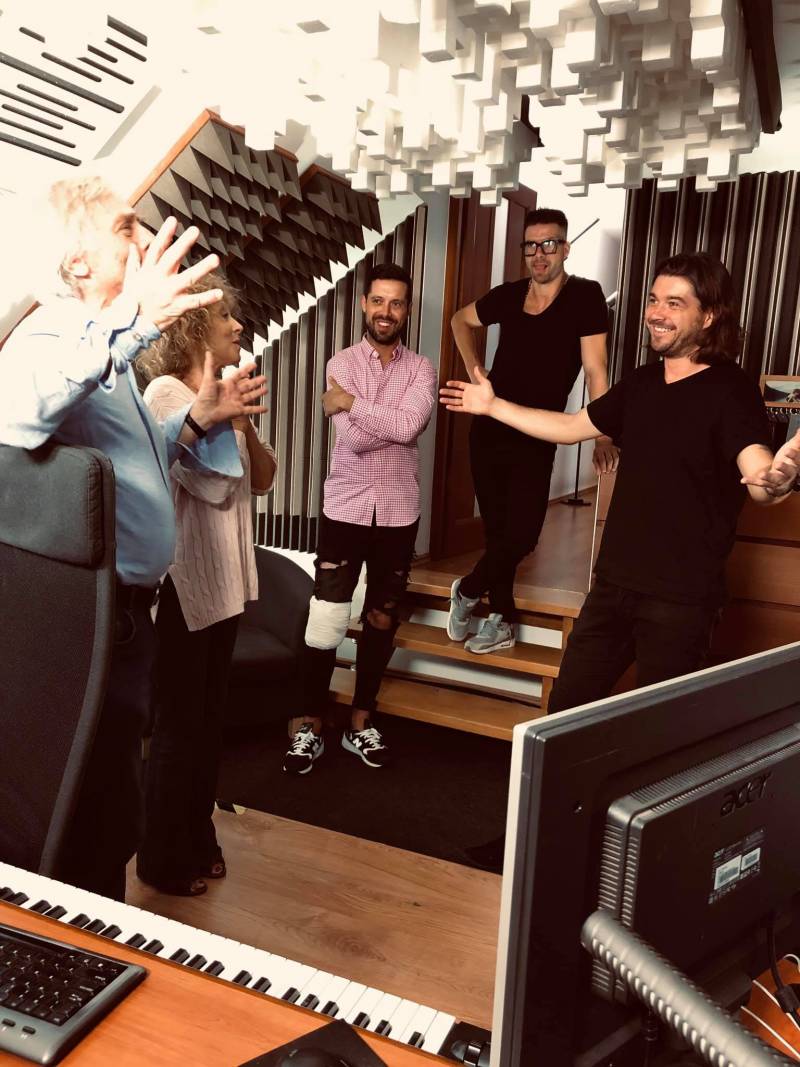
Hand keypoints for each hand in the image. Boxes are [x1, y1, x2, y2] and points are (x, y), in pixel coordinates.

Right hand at [122, 217, 222, 331]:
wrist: (132, 326)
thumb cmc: (132, 302)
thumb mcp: (130, 280)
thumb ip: (134, 262)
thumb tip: (133, 246)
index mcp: (149, 271)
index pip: (158, 249)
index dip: (165, 234)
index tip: (174, 221)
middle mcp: (159, 279)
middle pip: (173, 258)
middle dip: (183, 244)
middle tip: (195, 231)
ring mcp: (169, 293)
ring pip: (188, 278)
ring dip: (202, 268)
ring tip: (215, 259)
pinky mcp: (177, 307)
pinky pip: (195, 302)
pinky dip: (207, 298)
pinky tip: (219, 293)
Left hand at [190, 353, 266, 429]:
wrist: (204, 412)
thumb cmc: (204, 396)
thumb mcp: (208, 378)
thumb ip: (210, 365)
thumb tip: (208, 352)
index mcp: (227, 384)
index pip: (240, 374)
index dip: (247, 369)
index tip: (254, 364)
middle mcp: (234, 392)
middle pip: (248, 385)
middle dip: (256, 381)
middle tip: (264, 377)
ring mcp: (237, 401)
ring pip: (251, 396)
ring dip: (258, 393)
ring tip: (266, 390)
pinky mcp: (239, 410)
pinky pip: (250, 410)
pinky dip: (258, 409)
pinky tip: (265, 408)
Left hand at [322, 377, 353, 415]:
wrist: (344, 400)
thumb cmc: (341, 393)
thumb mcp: (336, 386)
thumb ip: (332, 381)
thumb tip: (330, 377)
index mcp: (325, 394)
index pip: (323, 397)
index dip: (327, 398)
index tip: (331, 399)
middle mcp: (324, 401)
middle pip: (324, 403)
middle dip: (328, 404)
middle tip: (333, 404)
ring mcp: (326, 406)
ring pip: (325, 408)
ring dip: (329, 409)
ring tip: (333, 409)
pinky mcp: (328, 411)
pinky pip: (327, 414)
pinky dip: (329, 414)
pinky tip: (331, 414)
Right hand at [439, 364, 494, 415]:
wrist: (492, 405)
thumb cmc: (490, 394)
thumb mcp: (485, 383)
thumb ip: (479, 376)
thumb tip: (476, 367)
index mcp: (470, 388)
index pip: (459, 385)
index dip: (453, 384)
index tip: (447, 383)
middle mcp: (467, 395)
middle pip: (454, 393)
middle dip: (447, 392)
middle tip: (441, 391)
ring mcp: (466, 402)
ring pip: (455, 401)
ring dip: (448, 400)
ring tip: (441, 399)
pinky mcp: (467, 408)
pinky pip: (458, 408)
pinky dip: (453, 408)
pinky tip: (447, 406)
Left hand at [592, 436, 618, 474]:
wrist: (603, 443)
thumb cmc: (599, 452)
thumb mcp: (595, 457)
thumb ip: (596, 465)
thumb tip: (598, 473)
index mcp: (599, 451)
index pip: (602, 460)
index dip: (603, 467)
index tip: (604, 471)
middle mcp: (606, 449)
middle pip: (610, 460)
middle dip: (609, 467)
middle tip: (608, 471)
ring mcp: (612, 448)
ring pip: (616, 458)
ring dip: (615, 465)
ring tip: (613, 469)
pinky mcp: (617, 449)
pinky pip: (619, 455)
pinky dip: (619, 460)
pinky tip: (616, 464)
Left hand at [741, 429, 799, 496]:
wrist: (786, 477)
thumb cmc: (790, 461)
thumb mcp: (793, 448)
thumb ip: (797, 440)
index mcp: (797, 465)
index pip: (798, 460)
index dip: (793, 455)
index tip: (787, 450)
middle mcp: (790, 475)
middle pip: (789, 472)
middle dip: (784, 468)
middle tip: (778, 464)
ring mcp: (780, 481)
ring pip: (775, 480)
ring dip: (768, 477)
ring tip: (762, 474)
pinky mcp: (769, 485)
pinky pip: (761, 483)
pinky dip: (752, 481)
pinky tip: (744, 480)